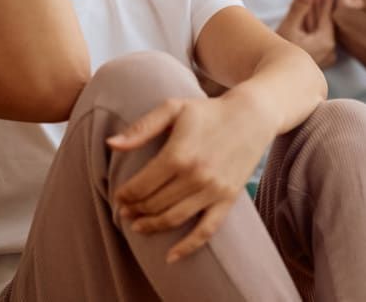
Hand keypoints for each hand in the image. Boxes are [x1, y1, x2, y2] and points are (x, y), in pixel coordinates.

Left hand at [107, 92, 274, 262]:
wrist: (253, 115)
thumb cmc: (209, 111)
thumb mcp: (173, 108)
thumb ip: (141, 128)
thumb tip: (111, 144)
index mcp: (178, 154)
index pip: (140, 186)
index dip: (125, 195)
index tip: (119, 196)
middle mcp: (195, 176)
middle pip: (154, 204)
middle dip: (134, 210)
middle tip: (125, 211)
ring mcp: (213, 190)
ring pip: (173, 218)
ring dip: (151, 226)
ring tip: (138, 226)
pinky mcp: (228, 198)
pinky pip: (207, 229)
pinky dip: (188, 246)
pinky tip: (171, 257)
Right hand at [275, 0, 336, 67]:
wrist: (274, 76)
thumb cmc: (279, 55)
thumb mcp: (288, 27)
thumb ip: (299, 8)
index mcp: (326, 43)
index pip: (327, 17)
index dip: (325, 1)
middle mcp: (330, 52)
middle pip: (325, 24)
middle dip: (318, 8)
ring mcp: (326, 58)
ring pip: (321, 32)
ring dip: (315, 18)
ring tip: (312, 1)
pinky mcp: (319, 62)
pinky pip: (318, 40)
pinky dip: (312, 29)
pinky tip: (306, 19)